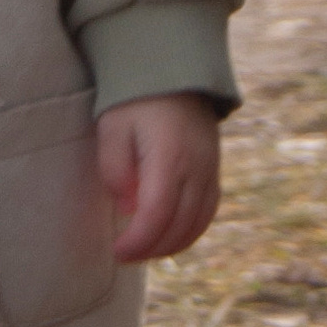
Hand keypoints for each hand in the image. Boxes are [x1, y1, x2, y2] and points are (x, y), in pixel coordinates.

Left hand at [97, 94, 222, 264]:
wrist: (172, 70)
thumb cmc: (134, 100)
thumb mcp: (112, 128)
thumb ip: (116, 169)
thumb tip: (129, 209)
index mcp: (169, 155)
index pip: (157, 214)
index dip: (138, 241)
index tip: (117, 252)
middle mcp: (197, 166)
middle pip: (180, 225)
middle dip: (152, 248)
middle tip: (126, 256)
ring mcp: (211, 168)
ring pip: (198, 222)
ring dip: (172, 244)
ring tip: (145, 250)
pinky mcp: (214, 168)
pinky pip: (208, 210)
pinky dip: (190, 230)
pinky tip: (169, 235)